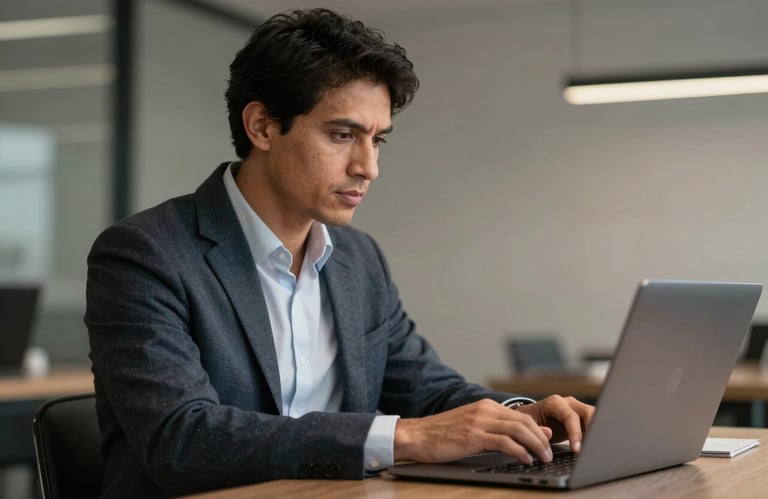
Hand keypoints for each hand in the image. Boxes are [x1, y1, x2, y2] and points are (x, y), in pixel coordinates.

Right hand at [394, 398, 554, 464]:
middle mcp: (485, 410)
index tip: (547, 445)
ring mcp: (478, 421)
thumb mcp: (474, 429)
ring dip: (535, 445)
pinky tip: (525, 459)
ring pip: (518, 430)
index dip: (538, 431)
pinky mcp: (472, 435)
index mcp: (486, 406)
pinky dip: (519, 451)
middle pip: (524, 421)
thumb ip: (500, 430)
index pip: (521, 416)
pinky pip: (504, 442)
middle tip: (549, 454)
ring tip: (542, 458)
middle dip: (541, 439)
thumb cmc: (443, 435)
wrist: (416, 435)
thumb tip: (529, 434)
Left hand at [516, 394, 594, 452]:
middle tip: (591, 448)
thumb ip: (538, 430)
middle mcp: (568, 403)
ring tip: (592, 449)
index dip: (575, 433)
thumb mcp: (529, 426)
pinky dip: (594, 435)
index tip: (576, 449)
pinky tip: (592, 447)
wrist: (531, 419)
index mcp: (554, 403)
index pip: (570, 416)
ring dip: (596, 432)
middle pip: (588, 412)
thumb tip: (549, 434)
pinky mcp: (582, 418)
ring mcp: (577, 409)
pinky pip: (594, 424)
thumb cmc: (530, 422)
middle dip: (592, 430)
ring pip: (595, 417)